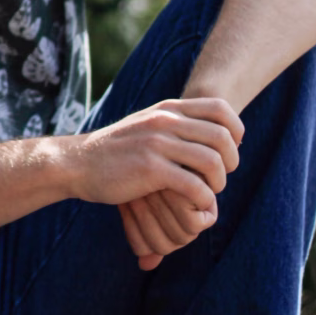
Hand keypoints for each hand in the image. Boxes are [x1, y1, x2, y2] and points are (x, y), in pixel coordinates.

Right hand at [67, 98, 242, 265]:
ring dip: (218, 184)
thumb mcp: (148, 125)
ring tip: (207, 193)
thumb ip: (176, 123)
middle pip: (222, 137)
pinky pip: (194, 186)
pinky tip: (195, 206)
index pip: (221, 109)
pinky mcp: (150, 169)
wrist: (79, 163)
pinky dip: (203, 201)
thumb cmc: (118, 151)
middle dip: (231, 162)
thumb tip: (214, 133)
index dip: (236, 131)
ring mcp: (157, 143)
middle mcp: (165, 120)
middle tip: (219, 178)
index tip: (228, 151)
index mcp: (167, 108)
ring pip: (212, 162)